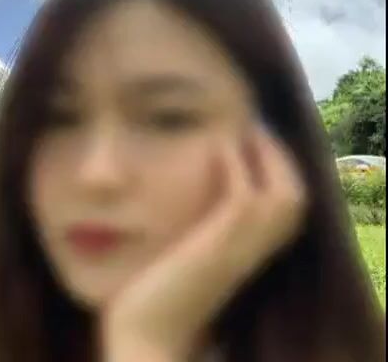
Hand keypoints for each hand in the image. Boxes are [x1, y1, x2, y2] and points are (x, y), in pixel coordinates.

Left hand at [102, 125, 306, 361]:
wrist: (152, 326)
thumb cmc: (169, 282)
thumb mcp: (201, 242)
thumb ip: (214, 216)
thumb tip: (212, 175)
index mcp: (262, 246)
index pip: (289, 192)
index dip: (277, 160)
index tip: (255, 132)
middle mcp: (266, 246)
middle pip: (294, 185)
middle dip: (276, 150)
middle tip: (251, 121)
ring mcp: (248, 243)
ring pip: (280, 185)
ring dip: (263, 150)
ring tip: (242, 125)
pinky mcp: (223, 240)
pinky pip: (243, 190)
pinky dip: (237, 162)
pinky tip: (220, 142)